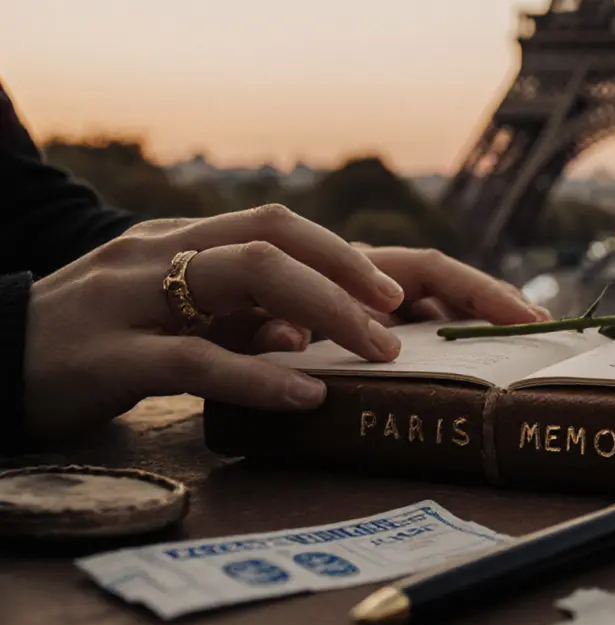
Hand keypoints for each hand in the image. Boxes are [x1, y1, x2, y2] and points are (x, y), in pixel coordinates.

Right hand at [21, 205, 527, 439]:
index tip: (494, 305)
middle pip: (290, 233)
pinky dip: (257, 370)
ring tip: (384, 346)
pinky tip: (308, 390)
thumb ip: (261, 316)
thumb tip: (336, 337)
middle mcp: (184, 250)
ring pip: (247, 271)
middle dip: (374, 271)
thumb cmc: (110, 331)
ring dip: (325, 305)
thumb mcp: (195, 317)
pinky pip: (194, 354)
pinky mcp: (111, 350)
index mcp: (214, 244)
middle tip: (436, 320)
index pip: (323, 236)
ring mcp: (145, 294)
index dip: (414, 265)